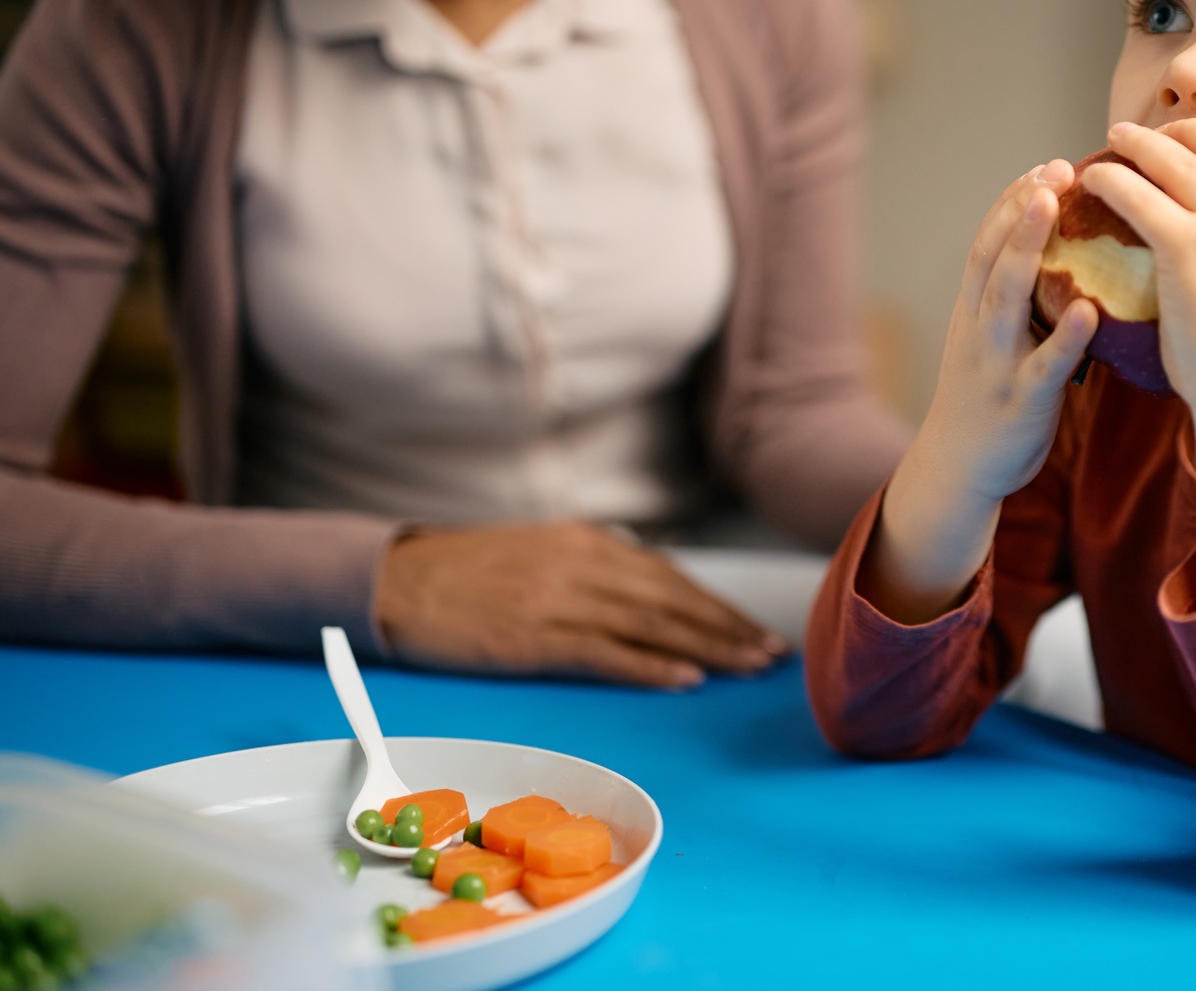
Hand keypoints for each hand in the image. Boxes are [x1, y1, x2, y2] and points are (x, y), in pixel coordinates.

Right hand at [375, 522, 786, 687]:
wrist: (396, 580)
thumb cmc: (466, 574)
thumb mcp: (541, 553)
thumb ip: (594, 569)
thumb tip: (648, 592)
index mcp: (588, 542)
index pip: (670, 576)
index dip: (717, 605)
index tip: (755, 628)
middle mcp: (584, 564)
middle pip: (673, 599)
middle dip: (728, 627)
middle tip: (773, 652)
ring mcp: (559, 599)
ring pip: (651, 623)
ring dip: (708, 646)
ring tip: (750, 666)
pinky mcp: (533, 635)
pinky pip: (605, 651)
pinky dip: (649, 665)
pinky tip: (686, 678)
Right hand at [865, 161, 1096, 621]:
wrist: (957, 468)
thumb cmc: (987, 397)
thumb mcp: (991, 341)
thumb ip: (1018, 302)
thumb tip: (1064, 257)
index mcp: (973, 310)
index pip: (987, 241)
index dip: (1013, 201)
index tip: (1045, 166)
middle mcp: (979, 327)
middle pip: (992, 255)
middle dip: (1020, 208)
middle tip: (1056, 168)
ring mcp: (997, 362)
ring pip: (1007, 296)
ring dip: (1027, 247)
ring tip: (1054, 206)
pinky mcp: (1021, 400)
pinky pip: (1046, 364)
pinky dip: (1066, 336)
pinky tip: (1090, 311)